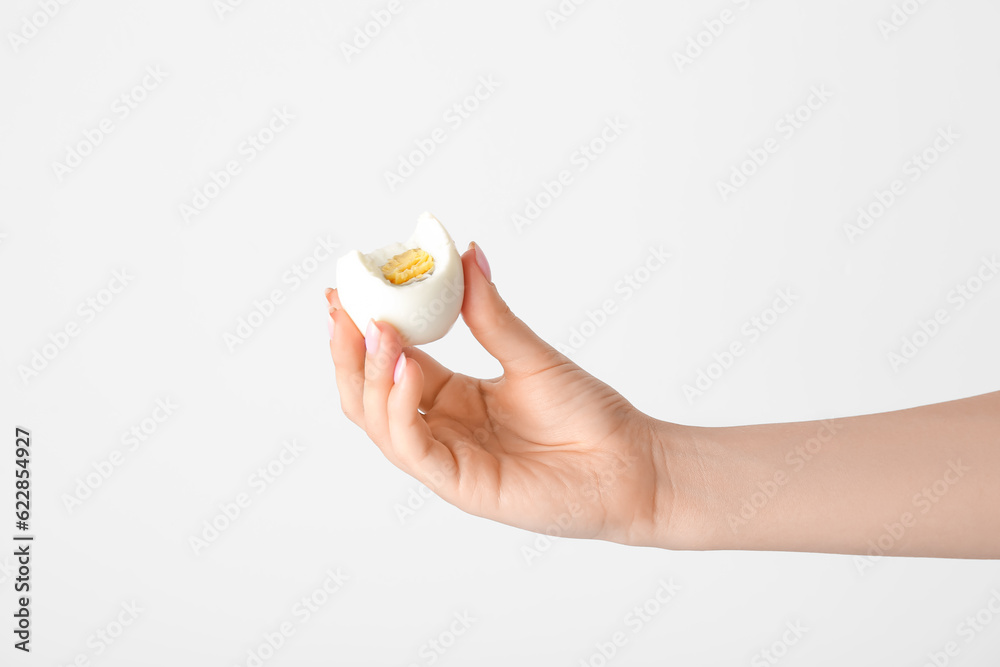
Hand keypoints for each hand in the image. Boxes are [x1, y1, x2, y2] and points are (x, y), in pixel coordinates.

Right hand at [325, 243, 678, 545]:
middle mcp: (441, 427)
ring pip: (380, 421)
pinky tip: (406, 370)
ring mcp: (446, 458)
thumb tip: (467, 253)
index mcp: (451, 396)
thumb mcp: (529, 353)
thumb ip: (489, 313)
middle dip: (350, 352)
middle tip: (344, 308)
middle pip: (369, 393)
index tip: (344, 290)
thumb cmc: (587, 413)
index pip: (391, 360)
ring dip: (370, 375)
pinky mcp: (460, 485)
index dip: (363, 328)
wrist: (629, 461)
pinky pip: (412, 449)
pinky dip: (399, 410)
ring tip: (379, 330)